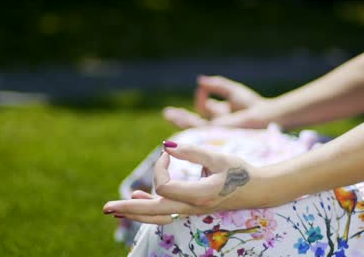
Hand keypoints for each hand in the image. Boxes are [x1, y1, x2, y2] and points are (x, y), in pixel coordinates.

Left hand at [103, 142, 256, 223]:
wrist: (258, 190)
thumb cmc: (240, 171)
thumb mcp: (218, 157)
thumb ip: (191, 152)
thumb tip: (165, 147)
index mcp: (199, 195)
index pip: (165, 186)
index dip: (161, 167)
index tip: (168, 153)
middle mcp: (193, 207)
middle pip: (154, 212)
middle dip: (129, 209)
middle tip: (106, 208)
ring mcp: (192, 210)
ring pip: (158, 217)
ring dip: (137, 212)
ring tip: (116, 209)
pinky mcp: (192, 208)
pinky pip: (167, 213)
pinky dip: (150, 209)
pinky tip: (140, 198)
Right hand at [163, 75, 267, 127]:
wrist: (262, 115)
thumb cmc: (252, 104)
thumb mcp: (231, 91)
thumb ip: (216, 85)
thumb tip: (199, 81)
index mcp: (221, 114)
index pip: (204, 107)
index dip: (200, 97)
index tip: (202, 87)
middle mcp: (217, 123)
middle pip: (195, 121)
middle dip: (181, 117)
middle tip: (168, 113)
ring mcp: (216, 129)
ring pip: (194, 126)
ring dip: (181, 120)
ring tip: (169, 114)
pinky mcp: (216, 132)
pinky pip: (198, 127)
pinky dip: (188, 121)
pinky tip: (180, 117)